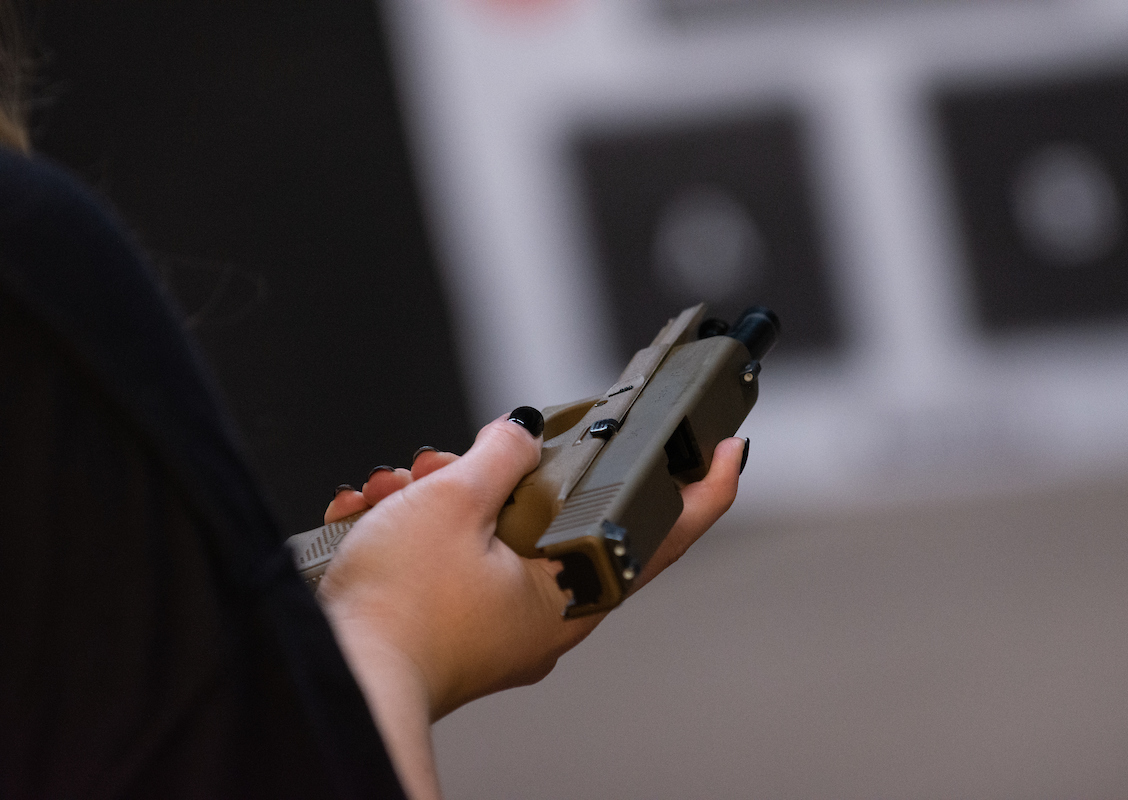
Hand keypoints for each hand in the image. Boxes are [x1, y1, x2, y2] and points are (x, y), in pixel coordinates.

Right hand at [315, 414, 742, 797]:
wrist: (340, 681)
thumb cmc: (398, 609)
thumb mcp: (452, 503)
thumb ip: (498, 457)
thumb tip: (518, 436)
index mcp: (571, 588)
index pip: (665, 529)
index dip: (705, 483)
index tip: (731, 447)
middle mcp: (549, 615)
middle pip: (562, 519)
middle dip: (509, 473)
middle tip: (466, 454)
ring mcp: (505, 625)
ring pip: (499, 535)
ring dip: (450, 498)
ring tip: (404, 487)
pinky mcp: (462, 629)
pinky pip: (459, 561)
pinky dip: (424, 528)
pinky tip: (379, 513)